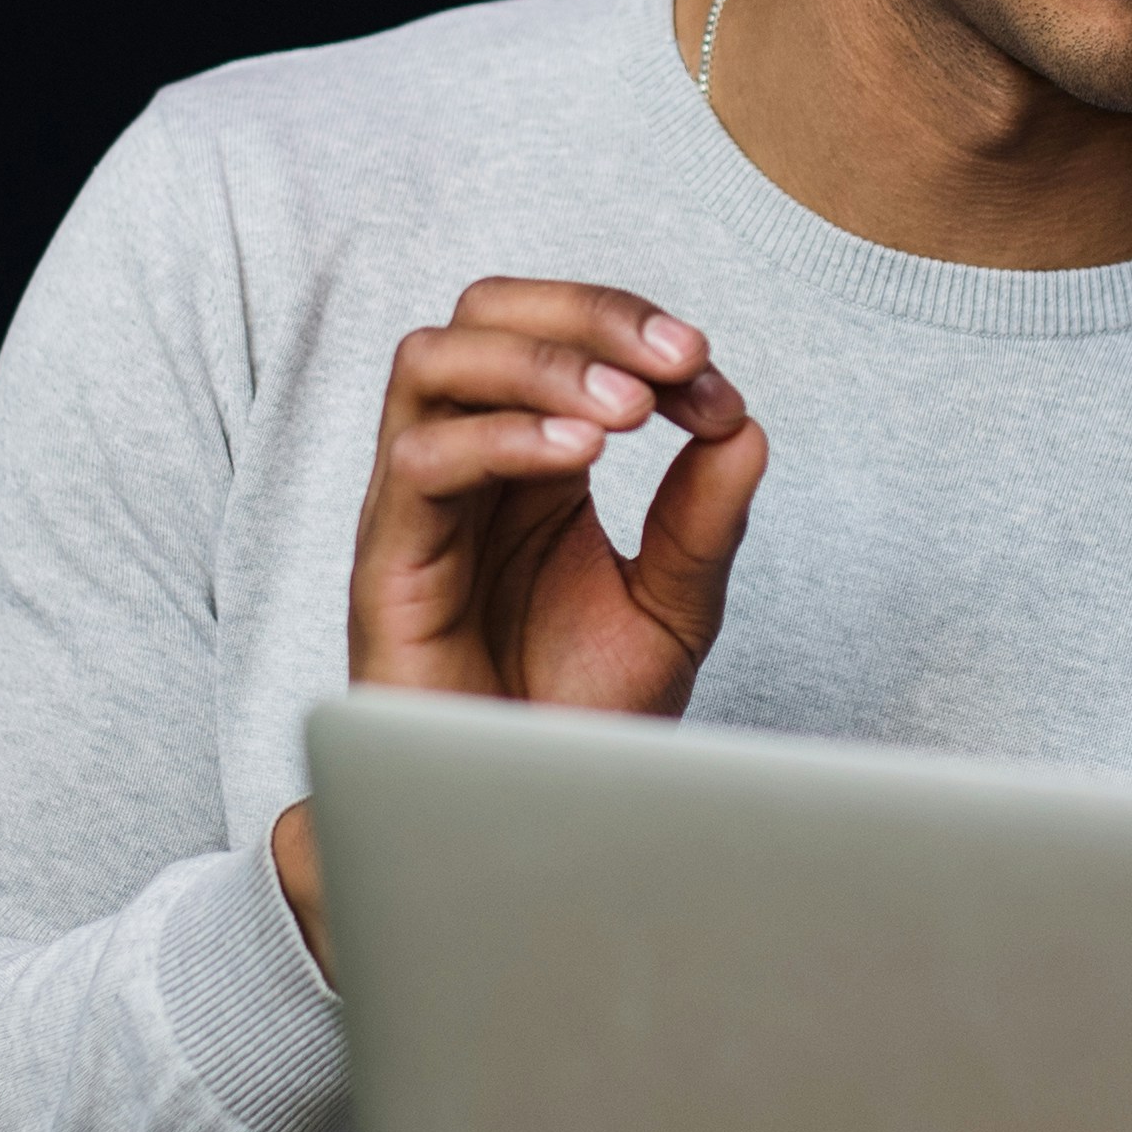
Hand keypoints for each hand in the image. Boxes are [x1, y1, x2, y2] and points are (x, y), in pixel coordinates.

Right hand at [265, 279, 766, 970]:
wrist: (523, 820)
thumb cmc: (578, 718)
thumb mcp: (672, 609)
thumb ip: (704, 520)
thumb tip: (743, 424)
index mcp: (531, 457)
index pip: (561, 332)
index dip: (635, 331)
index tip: (712, 382)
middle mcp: (467, 461)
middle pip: (484, 312)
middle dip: (585, 315)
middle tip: (675, 362)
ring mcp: (419, 504)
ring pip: (433, 361)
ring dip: (539, 364)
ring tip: (626, 414)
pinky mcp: (387, 562)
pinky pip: (419, 462)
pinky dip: (498, 439)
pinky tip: (576, 460)